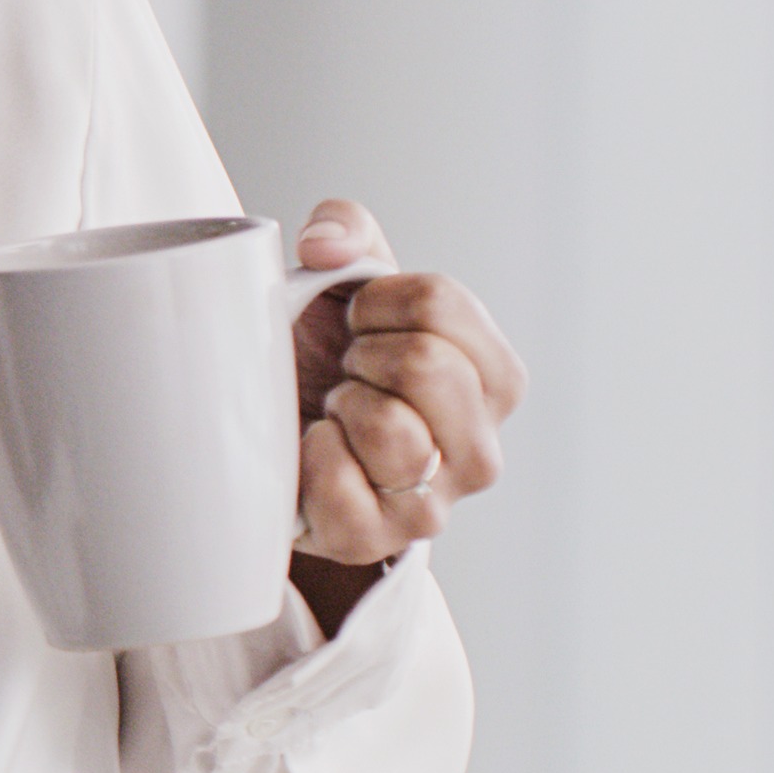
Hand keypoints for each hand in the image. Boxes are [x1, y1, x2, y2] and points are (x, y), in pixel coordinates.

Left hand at [282, 199, 528, 607]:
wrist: (278, 443)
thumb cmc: (326, 361)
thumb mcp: (344, 286)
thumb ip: (347, 231)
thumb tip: (324, 246)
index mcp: (495, 378)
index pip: (442, 303)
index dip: (375, 300)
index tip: (357, 323)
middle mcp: (482, 449)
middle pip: (425, 364)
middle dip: (361, 355)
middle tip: (346, 374)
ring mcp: (434, 504)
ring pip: (391, 430)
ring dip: (339, 406)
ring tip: (334, 413)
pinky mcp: (374, 541)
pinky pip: (342, 489)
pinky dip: (312, 458)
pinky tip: (312, 450)